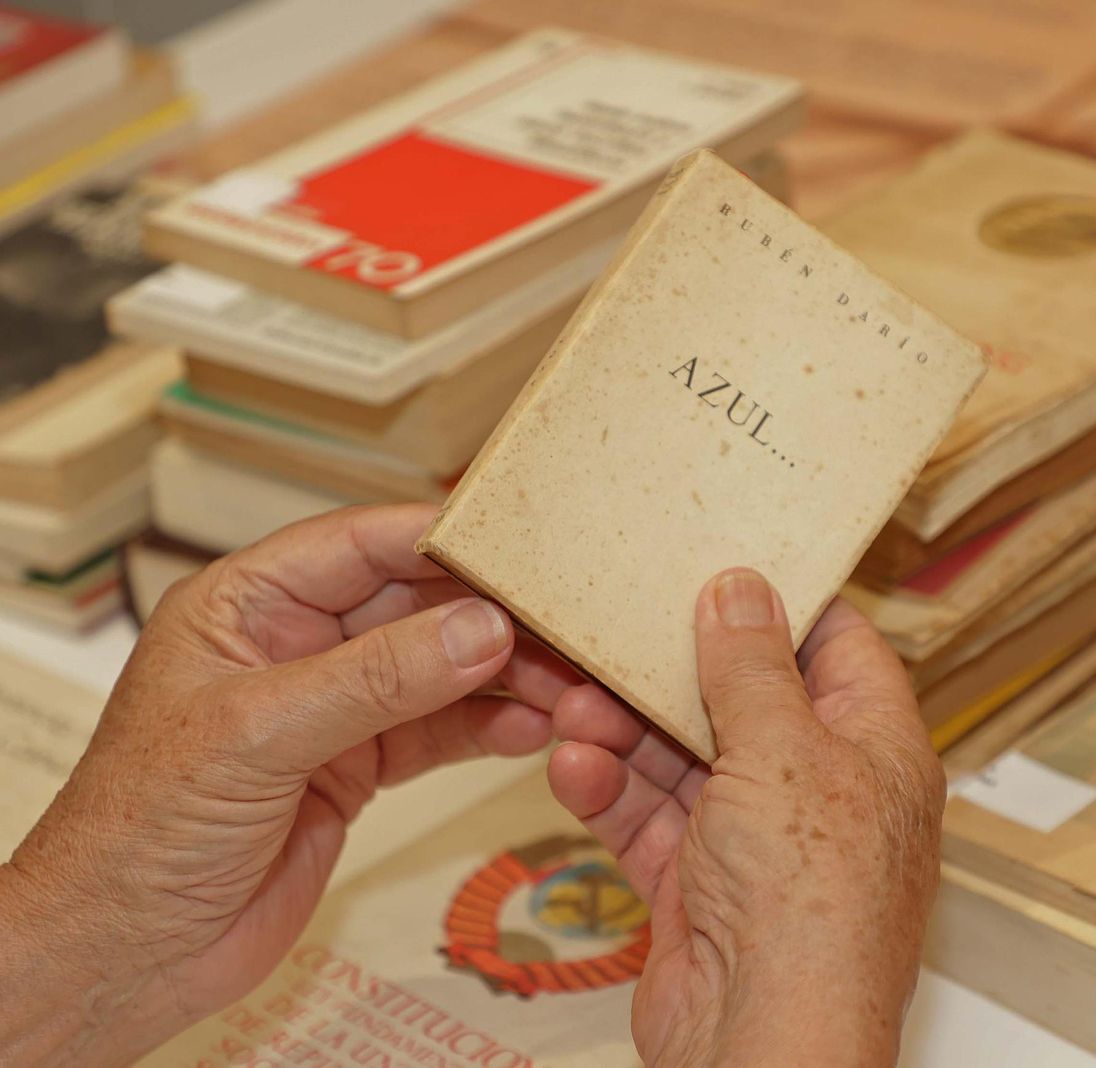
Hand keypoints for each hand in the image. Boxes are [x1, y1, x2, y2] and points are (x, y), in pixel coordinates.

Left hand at [0, 504, 581, 1065]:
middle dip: (492, 616)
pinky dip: (489, 730)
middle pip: (415, 605)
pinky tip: (535, 731)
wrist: (125, 955)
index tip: (521, 545)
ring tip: (571, 687)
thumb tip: (481, 628)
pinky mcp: (358, 767)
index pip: (358, 545)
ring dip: (505, 678)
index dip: (441, 539)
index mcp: (246, 605)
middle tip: (568, 626)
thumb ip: (375, 679)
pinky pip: (439, 732)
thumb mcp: (259, 736)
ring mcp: (331, 708)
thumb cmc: (142, 831)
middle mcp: (294, 645)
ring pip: (439, 671)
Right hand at [546, 568, 944, 1067]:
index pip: (836, 647)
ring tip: (570, 702)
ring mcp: (756, 840)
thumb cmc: (812, 907)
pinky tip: (572, 765)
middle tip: (608, 629)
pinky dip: (609, 792)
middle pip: (743, 700)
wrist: (765, 1041)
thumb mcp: (783, 751)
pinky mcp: (698, 885)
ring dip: (623, 730)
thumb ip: (752, 667)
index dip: (781, 602)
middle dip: (670, 670)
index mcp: (874, 747)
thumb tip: (742, 589)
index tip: (719, 559)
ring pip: (682, 758)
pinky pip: (648, 818)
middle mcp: (820, 789)